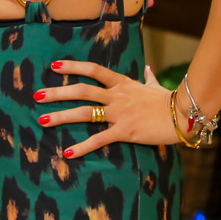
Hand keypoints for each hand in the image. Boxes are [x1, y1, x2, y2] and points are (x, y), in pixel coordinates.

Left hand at [36, 61, 177, 157]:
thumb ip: (148, 78)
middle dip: (57, 93)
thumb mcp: (156, 86)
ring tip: (43, 121)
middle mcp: (116, 96)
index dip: (72, 67)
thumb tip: (149, 69)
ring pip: (84, 112)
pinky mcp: (125, 131)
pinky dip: (82, 147)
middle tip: (37, 96)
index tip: (54, 66)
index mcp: (122, 83)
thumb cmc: (170, 101)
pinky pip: (99, 139)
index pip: (93, 70)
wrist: (183, 114)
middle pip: (81, 90)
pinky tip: (68, 153)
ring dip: (62, 116)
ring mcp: (119, 113)